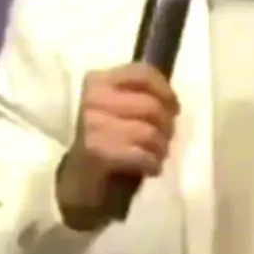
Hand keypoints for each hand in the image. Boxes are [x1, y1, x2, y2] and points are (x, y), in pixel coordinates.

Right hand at [56, 63, 179, 229]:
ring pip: (150, 132)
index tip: (173, 109)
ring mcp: (92, 124)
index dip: (166, 91)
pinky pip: (143, 155)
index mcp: (98, 80)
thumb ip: (141, 95)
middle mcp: (93, 98)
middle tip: (163, 139)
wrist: (80, 179)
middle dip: (167, 126)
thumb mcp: (121, 107)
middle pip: (152, 106)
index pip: (143, 73)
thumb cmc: (108, 138)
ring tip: (156, 154)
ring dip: (161, 148)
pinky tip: (149, 168)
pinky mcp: (97, 150)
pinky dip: (153, 164)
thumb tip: (172, 99)